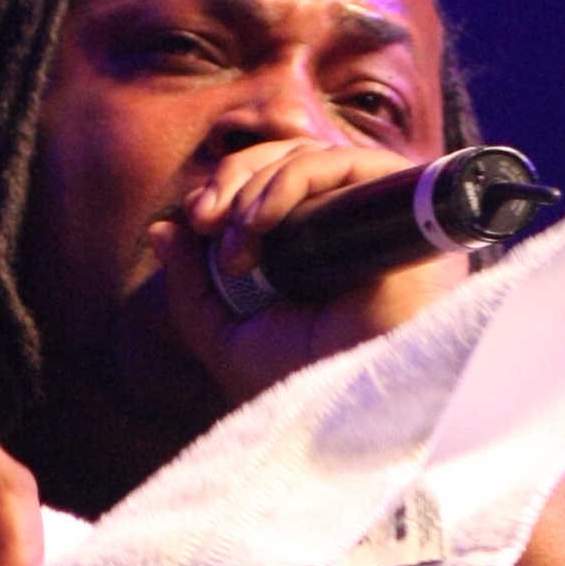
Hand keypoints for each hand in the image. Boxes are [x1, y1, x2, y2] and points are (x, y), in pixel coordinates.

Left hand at [152, 136, 473, 406]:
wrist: (346, 410)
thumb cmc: (298, 385)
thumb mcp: (226, 337)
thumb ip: (192, 286)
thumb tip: (162, 229)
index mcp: (312, 250)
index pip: (271, 183)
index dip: (227, 188)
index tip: (194, 221)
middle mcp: (347, 226)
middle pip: (288, 157)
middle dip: (232, 178)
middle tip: (204, 218)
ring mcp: (377, 216)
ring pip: (312, 155)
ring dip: (256, 186)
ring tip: (239, 243)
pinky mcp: (402, 210)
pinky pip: (346, 164)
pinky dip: (293, 180)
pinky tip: (262, 222)